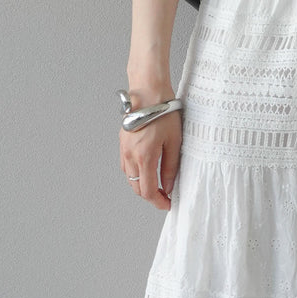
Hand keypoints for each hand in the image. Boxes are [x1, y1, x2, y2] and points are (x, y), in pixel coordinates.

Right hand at [120, 90, 182, 210]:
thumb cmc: (164, 113)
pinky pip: (126, 166)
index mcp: (144, 157)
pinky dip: (135, 173)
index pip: (147, 190)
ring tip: (157, 184)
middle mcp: (130, 156)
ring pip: (130, 178)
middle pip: (136, 187)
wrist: (148, 92)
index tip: (167, 204)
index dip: (157, 202)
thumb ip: (170, 168)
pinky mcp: (122, 143)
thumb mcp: (174, 142)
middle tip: (165, 196)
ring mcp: (124, 149)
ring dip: (141, 185)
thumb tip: (168, 186)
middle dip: (150, 195)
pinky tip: (146, 170)